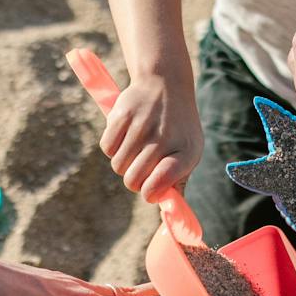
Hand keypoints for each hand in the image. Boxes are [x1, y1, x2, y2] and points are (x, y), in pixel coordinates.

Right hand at [98, 73, 202, 203]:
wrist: (165, 84)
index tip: (150, 191)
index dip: (151, 192)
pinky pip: (107, 147)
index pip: (160, 184)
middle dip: (134, 181)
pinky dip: (112, 148)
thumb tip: (170, 211)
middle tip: (140, 169)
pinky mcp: (123, 115)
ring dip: (123, 164)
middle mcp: (164, 138)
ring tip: (134, 150)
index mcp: (185, 151)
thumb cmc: (177, 127)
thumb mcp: (188, 150)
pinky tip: (124, 138)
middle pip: (133, 180)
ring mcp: (142, 125)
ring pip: (118, 166)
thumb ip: (178, 180)